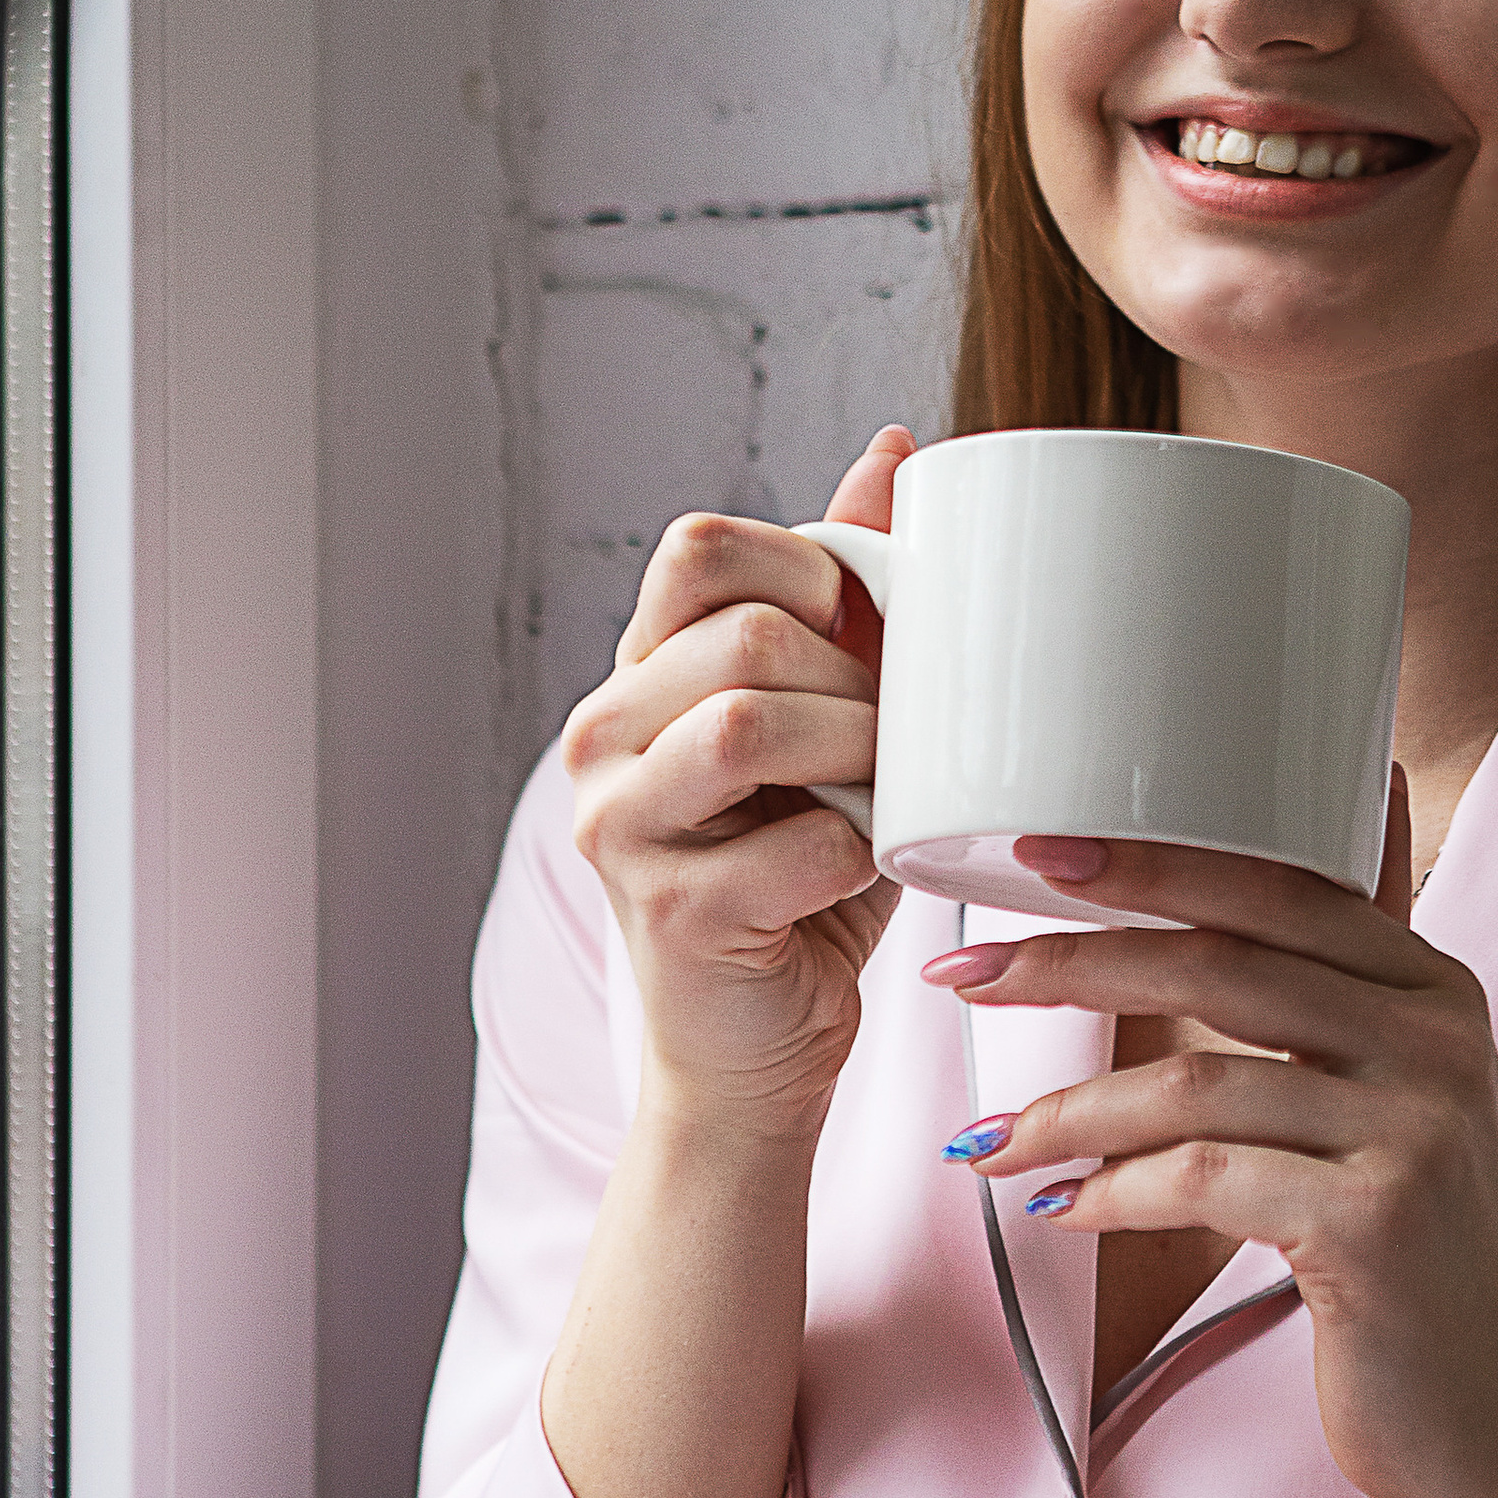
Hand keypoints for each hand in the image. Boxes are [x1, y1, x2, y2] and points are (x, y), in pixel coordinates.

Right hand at [561, 428, 910, 1137]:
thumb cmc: (803, 877)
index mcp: (640, 674)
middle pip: (738, 633)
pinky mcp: (665, 911)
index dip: (806, 568)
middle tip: (896, 739)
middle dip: (852, 679)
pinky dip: (858, 855)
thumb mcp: (836, 718)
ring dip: (855, 753)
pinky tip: (860, 874)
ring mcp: (618, 826)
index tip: (864, 634)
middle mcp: (602, 738)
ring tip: (884, 795)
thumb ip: (846, 594)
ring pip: (745, 722)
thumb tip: (895, 448)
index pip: (698, 548)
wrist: (758, 1049)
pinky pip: (794, 844)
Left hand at [921, 776, 1497, 1497]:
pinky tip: (1061, 1209)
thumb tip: (1217, 896)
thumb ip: (1327, 999)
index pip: (1277, 889)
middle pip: (1219, 967)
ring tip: (992, 1140)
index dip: (1151, 866)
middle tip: (965, 973)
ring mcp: (1413, 1129)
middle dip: (1071, 963)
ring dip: (1069, 1110)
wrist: (1491, 1417)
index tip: (1036, 857)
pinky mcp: (1374, 1222)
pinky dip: (1114, 1192)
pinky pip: (1203, 1182)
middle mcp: (1437, 1040)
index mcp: (1434, 987)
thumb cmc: (1405, 1251)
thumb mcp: (1389, 1101)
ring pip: (1195, 1084)